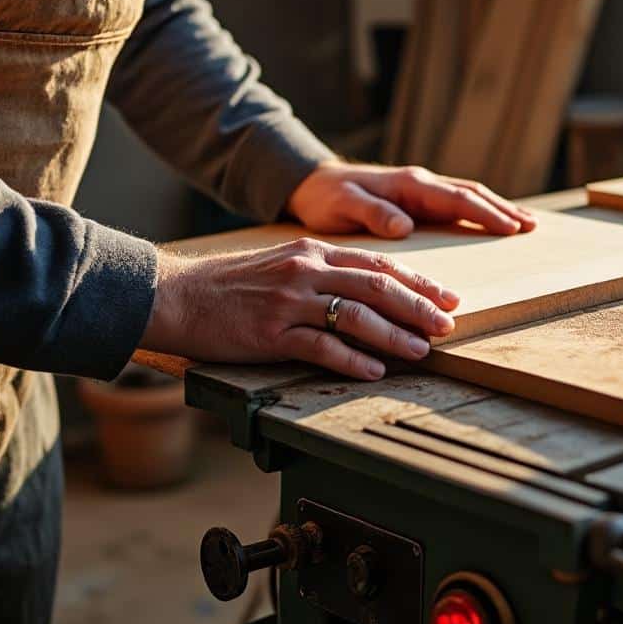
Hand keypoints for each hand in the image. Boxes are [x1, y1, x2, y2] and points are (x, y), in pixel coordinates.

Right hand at [139, 238, 458, 379]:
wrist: (175, 295)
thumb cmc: (230, 286)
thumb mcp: (282, 265)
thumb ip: (323, 273)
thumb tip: (369, 291)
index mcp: (311, 253)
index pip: (377, 264)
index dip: (417, 282)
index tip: (447, 297)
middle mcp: (305, 272)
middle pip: (376, 287)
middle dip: (417, 306)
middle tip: (447, 325)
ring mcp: (288, 303)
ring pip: (355, 316)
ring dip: (394, 335)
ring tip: (421, 351)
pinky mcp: (270, 333)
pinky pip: (320, 346)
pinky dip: (352, 359)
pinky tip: (375, 370)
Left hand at [288, 161, 537, 237]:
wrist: (311, 184)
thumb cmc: (326, 198)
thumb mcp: (343, 207)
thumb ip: (373, 213)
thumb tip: (405, 226)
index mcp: (409, 185)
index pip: (457, 199)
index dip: (486, 214)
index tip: (511, 228)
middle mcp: (420, 184)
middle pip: (472, 194)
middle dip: (504, 209)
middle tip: (532, 226)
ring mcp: (421, 191)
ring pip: (468, 197)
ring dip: (498, 209)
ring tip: (526, 223)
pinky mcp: (417, 201)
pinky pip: (456, 205)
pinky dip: (480, 212)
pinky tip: (494, 222)